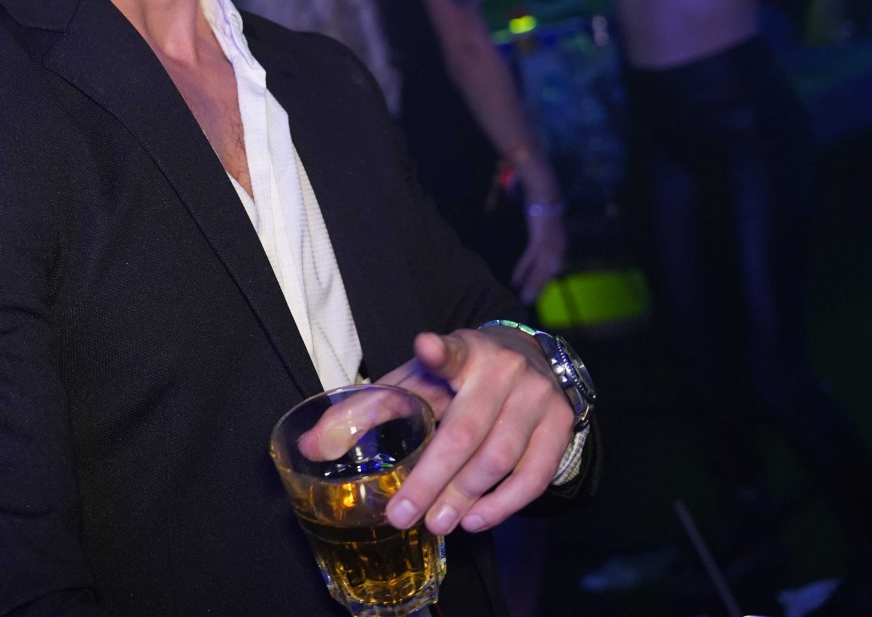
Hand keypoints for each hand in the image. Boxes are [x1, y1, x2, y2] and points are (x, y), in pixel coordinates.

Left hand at [375, 328, 574, 535]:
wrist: (528, 360)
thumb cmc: (457, 379)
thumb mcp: (415, 380)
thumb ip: (367, 411)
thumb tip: (311, 448)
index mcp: (464, 351)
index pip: (450, 352)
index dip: (439, 353)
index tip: (426, 347)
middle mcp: (505, 371)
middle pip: (465, 432)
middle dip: (431, 479)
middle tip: (402, 515)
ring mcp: (537, 398)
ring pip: (500, 458)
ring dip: (465, 498)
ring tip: (435, 524)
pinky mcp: (560, 426)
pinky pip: (534, 476)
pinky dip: (504, 504)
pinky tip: (475, 520)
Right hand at [511, 205, 566, 304]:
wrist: (544, 192)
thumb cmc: (543, 207)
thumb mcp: (545, 226)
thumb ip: (543, 238)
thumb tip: (537, 250)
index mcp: (560, 245)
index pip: (552, 269)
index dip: (542, 282)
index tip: (534, 294)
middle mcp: (559, 247)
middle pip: (548, 273)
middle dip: (538, 288)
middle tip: (527, 302)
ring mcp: (551, 243)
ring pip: (541, 269)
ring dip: (532, 285)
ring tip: (523, 298)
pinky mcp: (541, 238)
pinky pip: (531, 258)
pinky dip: (523, 270)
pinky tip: (515, 280)